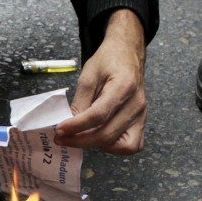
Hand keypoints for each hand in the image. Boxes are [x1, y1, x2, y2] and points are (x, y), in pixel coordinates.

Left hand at [55, 9, 147, 154]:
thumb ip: (80, 102)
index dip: (76, 126)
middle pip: (108, 134)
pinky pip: (132, 145)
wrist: (128, 53)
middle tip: (62, 139)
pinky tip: (100, 138)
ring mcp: (142, 115)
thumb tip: (68, 126)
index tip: (59, 130)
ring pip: (122, 146)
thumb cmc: (109, 60)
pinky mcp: (141, 122)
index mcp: (124, 86)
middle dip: (81, 140)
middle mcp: (136, 104)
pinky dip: (115, 147)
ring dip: (98, 145)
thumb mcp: (88, 75)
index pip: (98, 115)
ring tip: (82, 136)